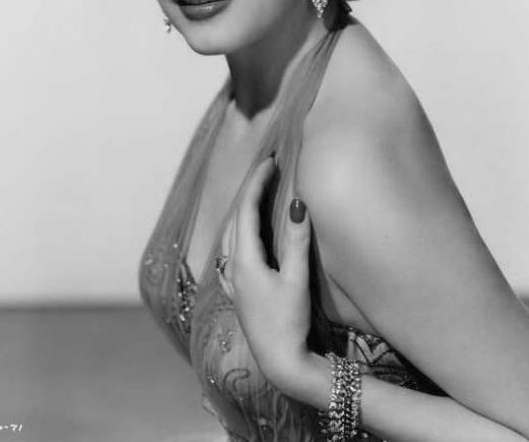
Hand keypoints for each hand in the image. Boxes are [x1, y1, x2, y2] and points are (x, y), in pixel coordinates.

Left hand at [218, 155, 313, 391]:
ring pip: (231, 234)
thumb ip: (296, 241)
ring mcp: (233, 282)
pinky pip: (232, 251)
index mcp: (244, 261)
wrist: (281, 364)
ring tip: (258, 194)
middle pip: (236, 218)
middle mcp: (233, 268)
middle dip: (250, 191)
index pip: (246, 210)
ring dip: (243, 210)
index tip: (270, 162)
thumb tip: (297, 203)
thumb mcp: (296, 280)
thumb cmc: (289, 323)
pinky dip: (239, 232)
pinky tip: (244, 237)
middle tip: (267, 170)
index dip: (257, 183)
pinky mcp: (238, 293)